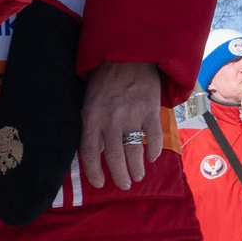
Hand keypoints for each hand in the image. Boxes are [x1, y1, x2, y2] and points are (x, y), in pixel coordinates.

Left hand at [80, 61, 161, 189]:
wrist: (128, 55)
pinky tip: (152, 158)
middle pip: (114, 156)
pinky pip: (153, 136)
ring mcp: (132, 116)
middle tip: (124, 185)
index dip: (94, 171)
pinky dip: (153, 150)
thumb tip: (97, 150)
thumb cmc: (103, 78)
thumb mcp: (88, 100)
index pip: (89, 152)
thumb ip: (92, 124)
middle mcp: (110, 120)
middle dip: (119, 174)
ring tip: (138, 177)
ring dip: (137, 167)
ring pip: (134, 150)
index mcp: (90, 117)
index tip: (100, 183)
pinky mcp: (150, 111)